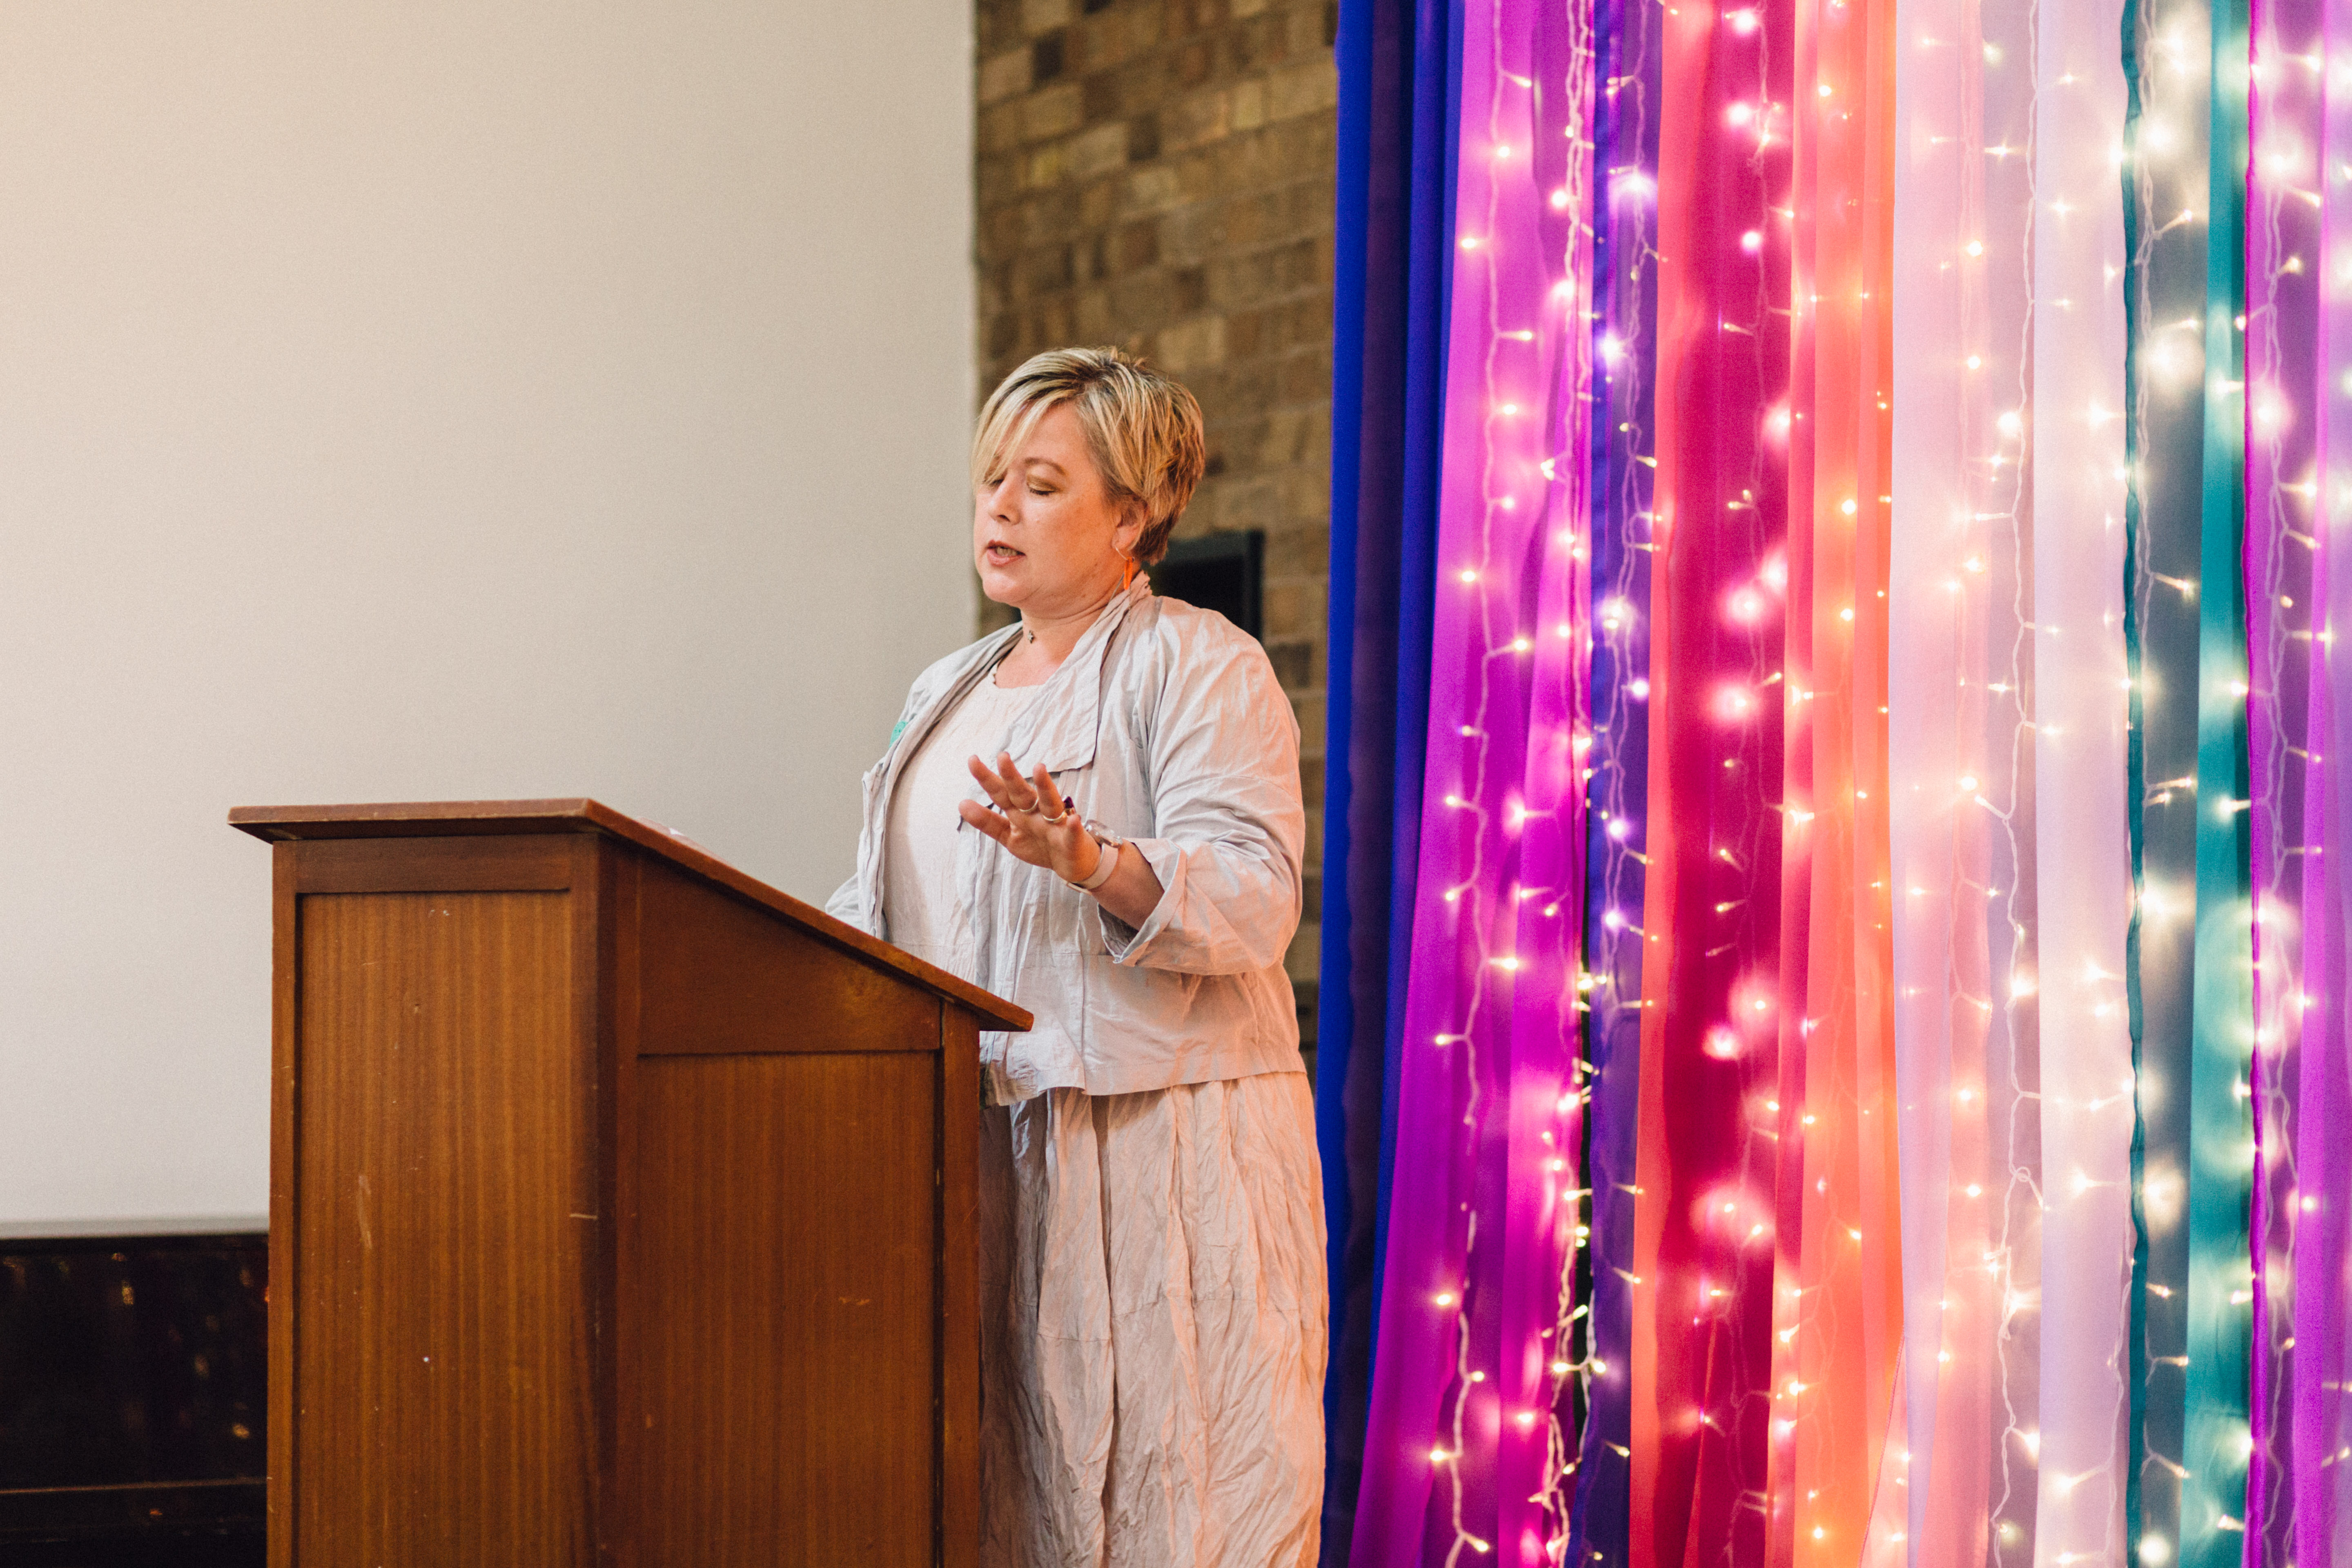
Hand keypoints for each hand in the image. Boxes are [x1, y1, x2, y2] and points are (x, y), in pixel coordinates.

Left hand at [959, 753, 1104, 883]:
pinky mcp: (1072, 840)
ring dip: (1045, 787)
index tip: (972, 760)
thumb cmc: (1040, 845)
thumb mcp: (1009, 836)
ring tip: (1039, 769)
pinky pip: (1073, 833)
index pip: (1001, 793)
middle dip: (1012, 776)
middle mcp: (1037, 813)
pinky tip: (1074, 820)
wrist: (1072, 863)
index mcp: (1020, 812)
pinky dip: (1073, 827)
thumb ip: (988, 822)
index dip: (987, 779)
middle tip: (1002, 756)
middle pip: (1023, 793)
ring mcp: (1056, 824)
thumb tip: (961, 803)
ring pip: (1050, 803)